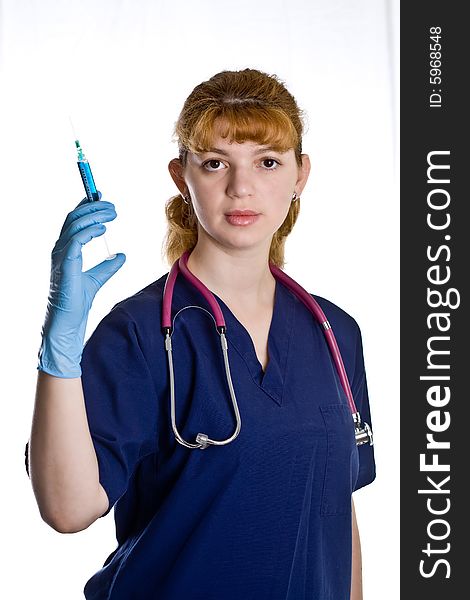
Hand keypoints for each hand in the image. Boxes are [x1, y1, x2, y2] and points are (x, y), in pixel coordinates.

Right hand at [38, 197, 125, 377]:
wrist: (68, 321)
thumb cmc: (77, 301)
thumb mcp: (98, 278)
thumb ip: (108, 266)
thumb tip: (122, 255)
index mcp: (66, 249)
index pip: (74, 221)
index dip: (87, 206)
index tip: (102, 198)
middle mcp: (61, 249)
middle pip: (74, 218)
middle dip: (93, 207)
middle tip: (112, 205)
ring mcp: (61, 255)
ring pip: (74, 225)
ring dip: (94, 215)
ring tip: (111, 213)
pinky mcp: (65, 264)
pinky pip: (76, 240)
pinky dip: (89, 231)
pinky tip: (102, 229)